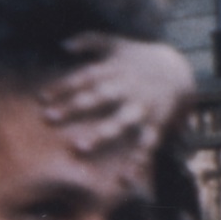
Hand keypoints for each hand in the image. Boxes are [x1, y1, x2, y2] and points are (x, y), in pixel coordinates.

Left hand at [38, 34, 194, 158]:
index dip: (62, 87)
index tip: (41, 98)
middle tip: (49, 118)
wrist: (179, 69)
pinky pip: (146, 144)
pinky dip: (137, 161)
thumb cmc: (138, 57)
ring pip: (120, 122)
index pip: (84, 78)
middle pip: (98, 97)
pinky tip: (125, 179)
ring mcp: (141, 108)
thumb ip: (89, 40)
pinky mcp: (156, 124)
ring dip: (101, 134)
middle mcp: (126, 89)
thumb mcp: (115, 43)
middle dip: (74, 107)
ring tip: (80, 147)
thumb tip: (63, 44)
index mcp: (114, 70)